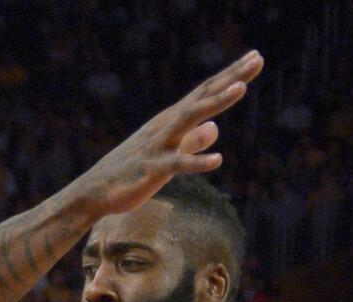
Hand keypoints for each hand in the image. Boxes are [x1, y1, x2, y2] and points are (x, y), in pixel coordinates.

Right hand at [76, 50, 263, 216]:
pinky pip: (177, 164)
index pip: (205, 92)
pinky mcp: (152, 169)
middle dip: (230, 78)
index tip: (256, 57)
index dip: (231, 75)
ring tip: (241, 88)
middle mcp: (166, 126)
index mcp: (171, 121)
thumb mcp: (167, 153)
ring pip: (189, 120)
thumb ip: (192, 141)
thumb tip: (215, 129)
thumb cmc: (131, 172)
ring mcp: (158, 146)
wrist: (95, 192)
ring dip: (215, 103)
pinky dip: (196, 161)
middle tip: (257, 58)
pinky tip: (218, 160)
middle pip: (202, 97)